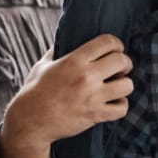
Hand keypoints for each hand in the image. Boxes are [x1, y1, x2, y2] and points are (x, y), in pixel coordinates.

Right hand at [4, 34, 134, 150]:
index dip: (116, 44)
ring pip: (127, 85)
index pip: (108, 42)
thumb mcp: (44, 64)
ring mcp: (92, 97)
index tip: (116, 50)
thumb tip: (66, 37)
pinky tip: (113, 103)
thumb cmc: (35, 91)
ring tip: (116, 87)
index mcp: (74, 60)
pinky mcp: (95, 115)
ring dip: (124, 85)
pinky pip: (122, 108)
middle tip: (119, 69)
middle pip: (122, 61)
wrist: (30, 120)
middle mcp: (86, 76)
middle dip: (124, 63)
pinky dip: (120, 106)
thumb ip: (58, 50)